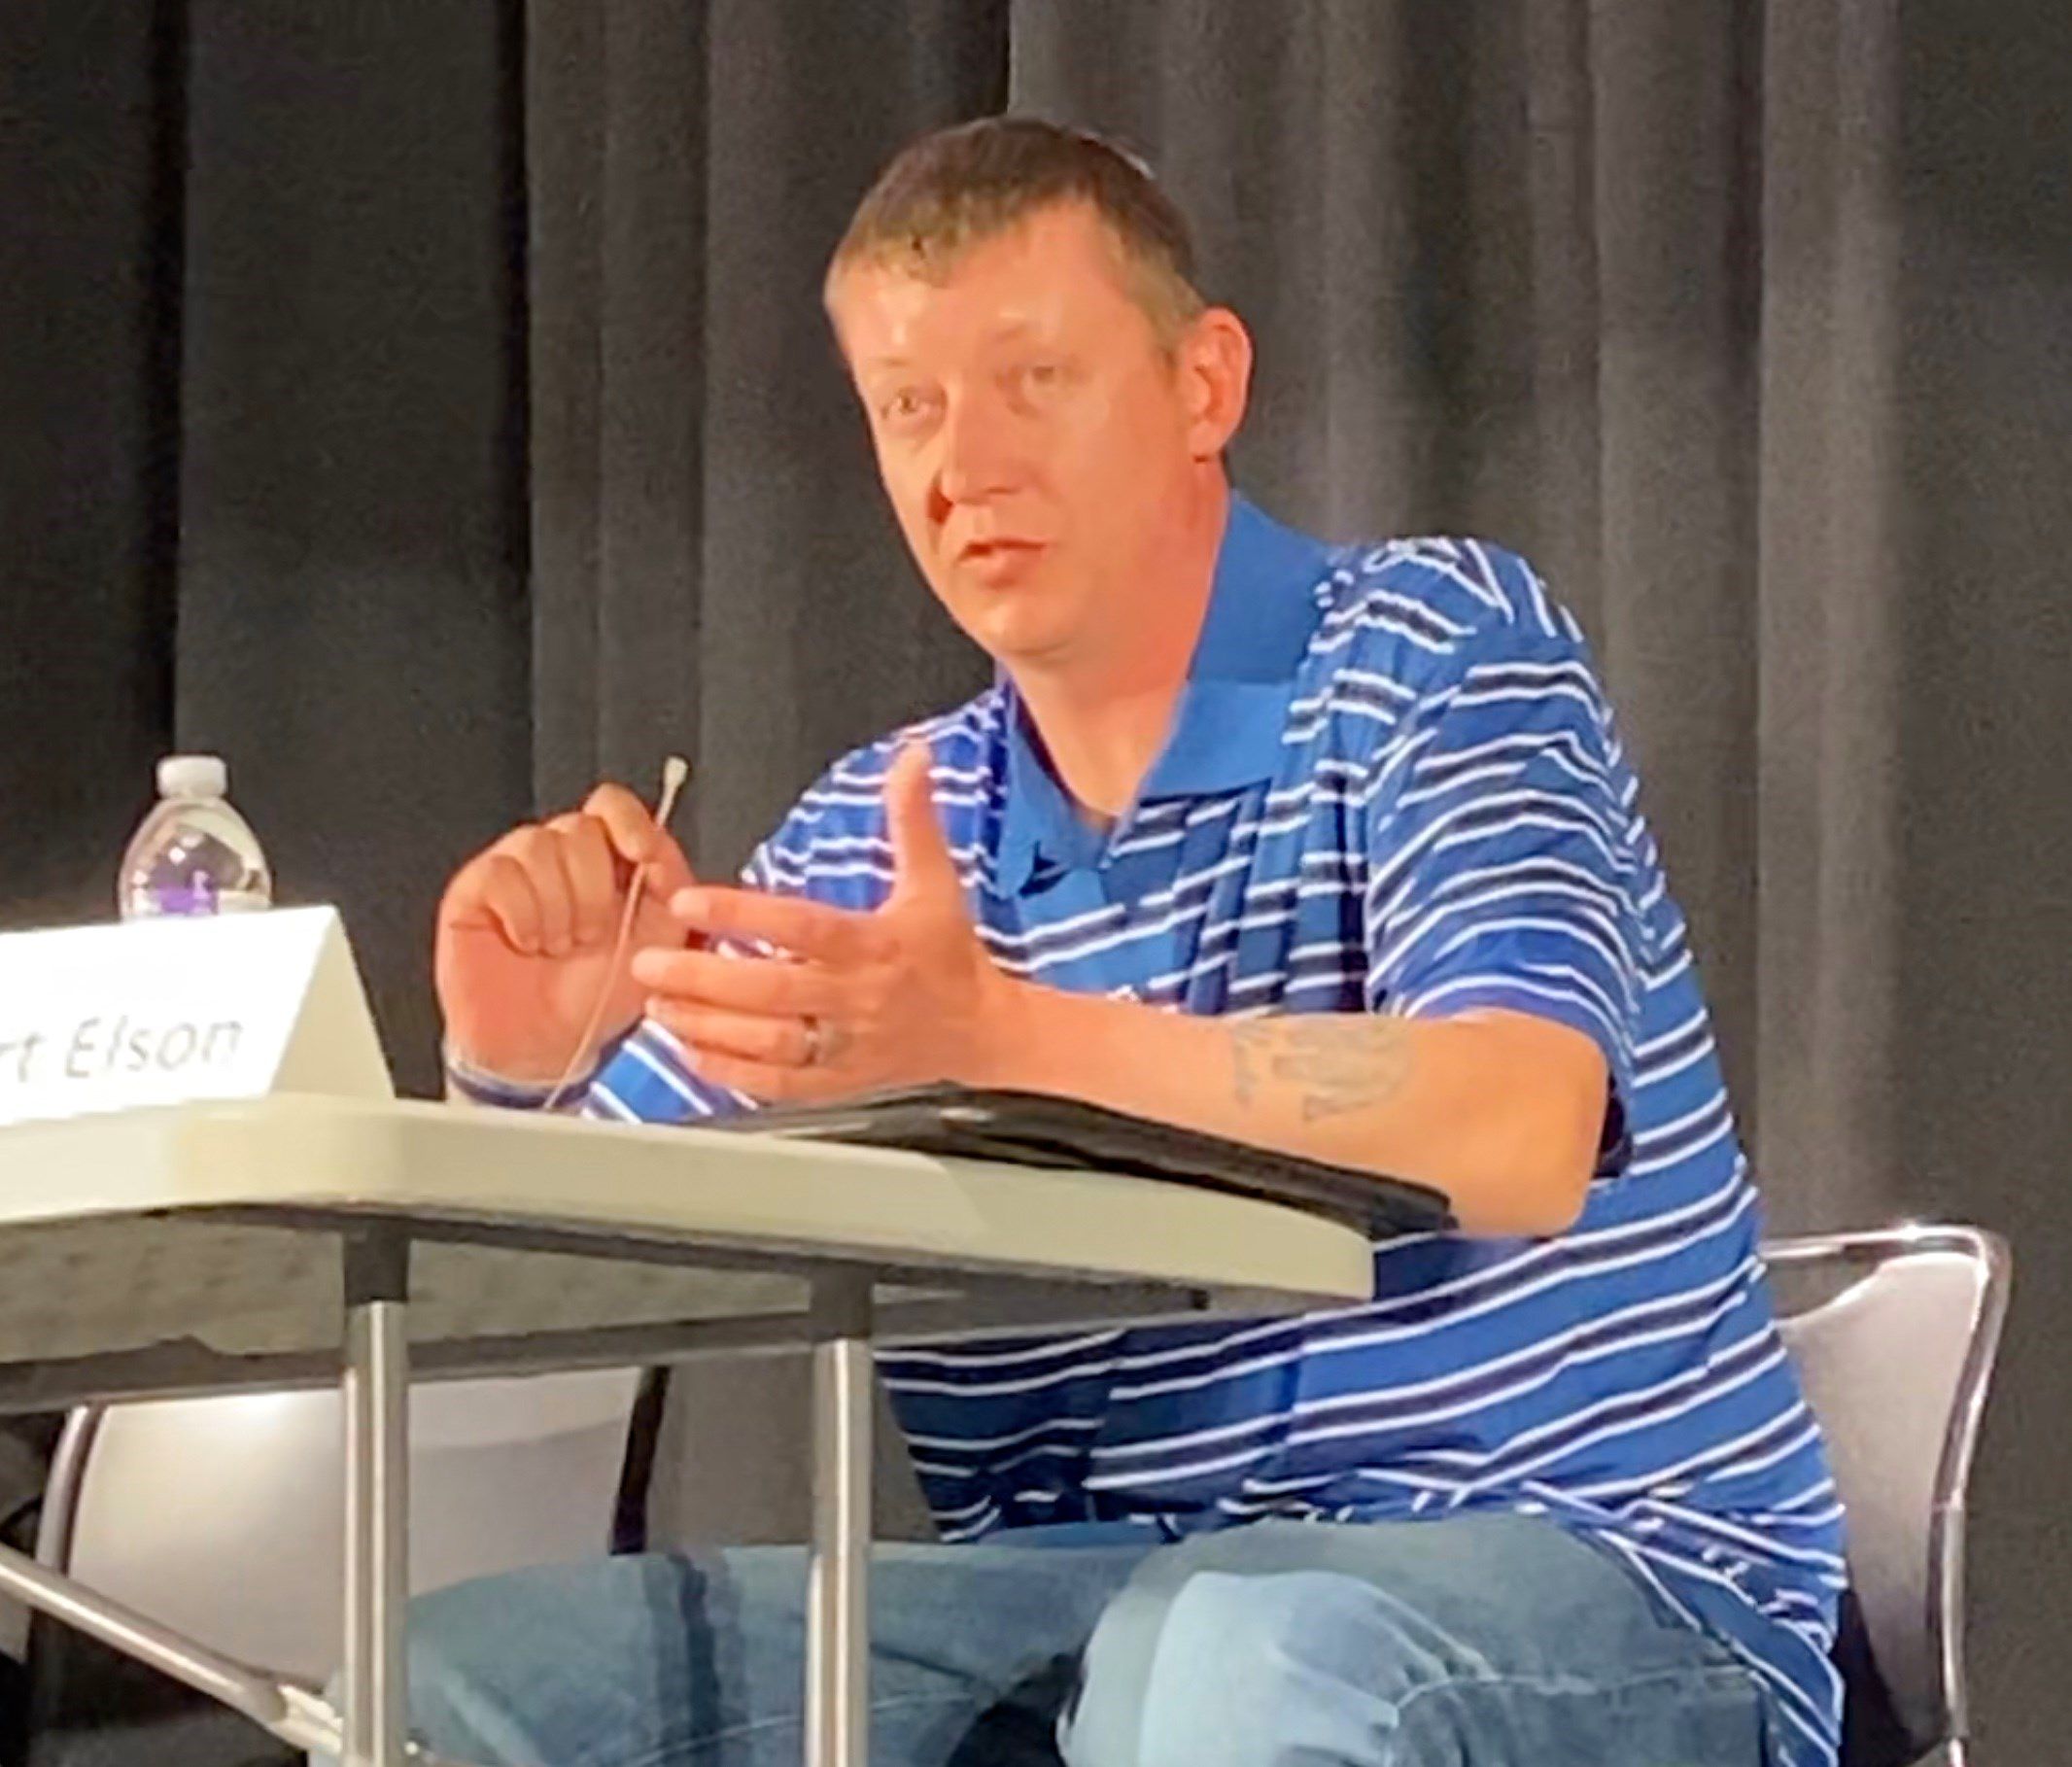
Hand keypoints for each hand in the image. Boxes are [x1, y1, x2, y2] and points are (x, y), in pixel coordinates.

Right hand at [436, 785, 696, 1082]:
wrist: (546, 1046)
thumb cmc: (599, 994)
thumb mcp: (660, 942)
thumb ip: (671, 888)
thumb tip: (662, 849)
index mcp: (605, 859)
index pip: (612, 805)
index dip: (629, 821)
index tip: (643, 855)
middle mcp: (558, 855)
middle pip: (579, 827)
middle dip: (593, 889)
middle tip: (590, 936)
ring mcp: (512, 867)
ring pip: (540, 846)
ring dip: (559, 908)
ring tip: (559, 946)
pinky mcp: (473, 889)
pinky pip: (501, 874)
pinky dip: (523, 916)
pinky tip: (527, 944)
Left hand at [632, 744, 1006, 1101]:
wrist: (982, 1031)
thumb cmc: (949, 954)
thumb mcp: (935, 881)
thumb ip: (913, 818)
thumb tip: (914, 755)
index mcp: (874, 945)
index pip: (802, 926)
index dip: (744, 914)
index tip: (689, 899)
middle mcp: (856, 998)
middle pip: (772, 991)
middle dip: (703, 978)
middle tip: (648, 961)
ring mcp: (845, 1046)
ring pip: (768, 1044)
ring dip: (707, 1026)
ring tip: (658, 1004)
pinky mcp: (838, 1081)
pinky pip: (778, 1085)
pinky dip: (732, 1073)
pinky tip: (691, 1053)